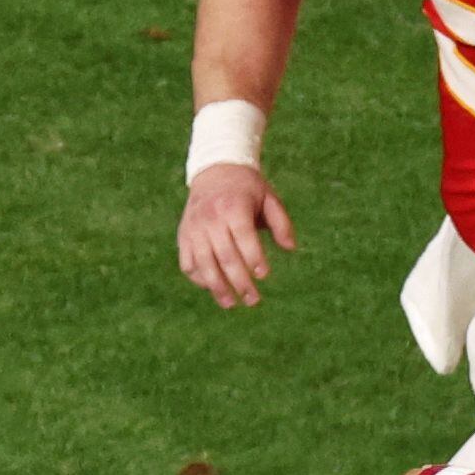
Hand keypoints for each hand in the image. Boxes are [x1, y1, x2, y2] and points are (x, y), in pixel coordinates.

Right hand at [178, 163, 293, 309]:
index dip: (253, 258)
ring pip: (203, 264)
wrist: (215, 170)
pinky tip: (213, 288)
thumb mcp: (269, 197)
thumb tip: (291, 248)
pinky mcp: (184, 236)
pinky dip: (199, 279)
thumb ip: (281, 222)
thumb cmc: (247, 189)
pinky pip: (188, 263)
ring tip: (232, 304)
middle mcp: (211, 218)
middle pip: (224, 256)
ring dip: (217, 288)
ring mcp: (194, 228)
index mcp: (233, 206)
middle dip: (239, 281)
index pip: (243, 237)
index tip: (264, 275)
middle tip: (253, 300)